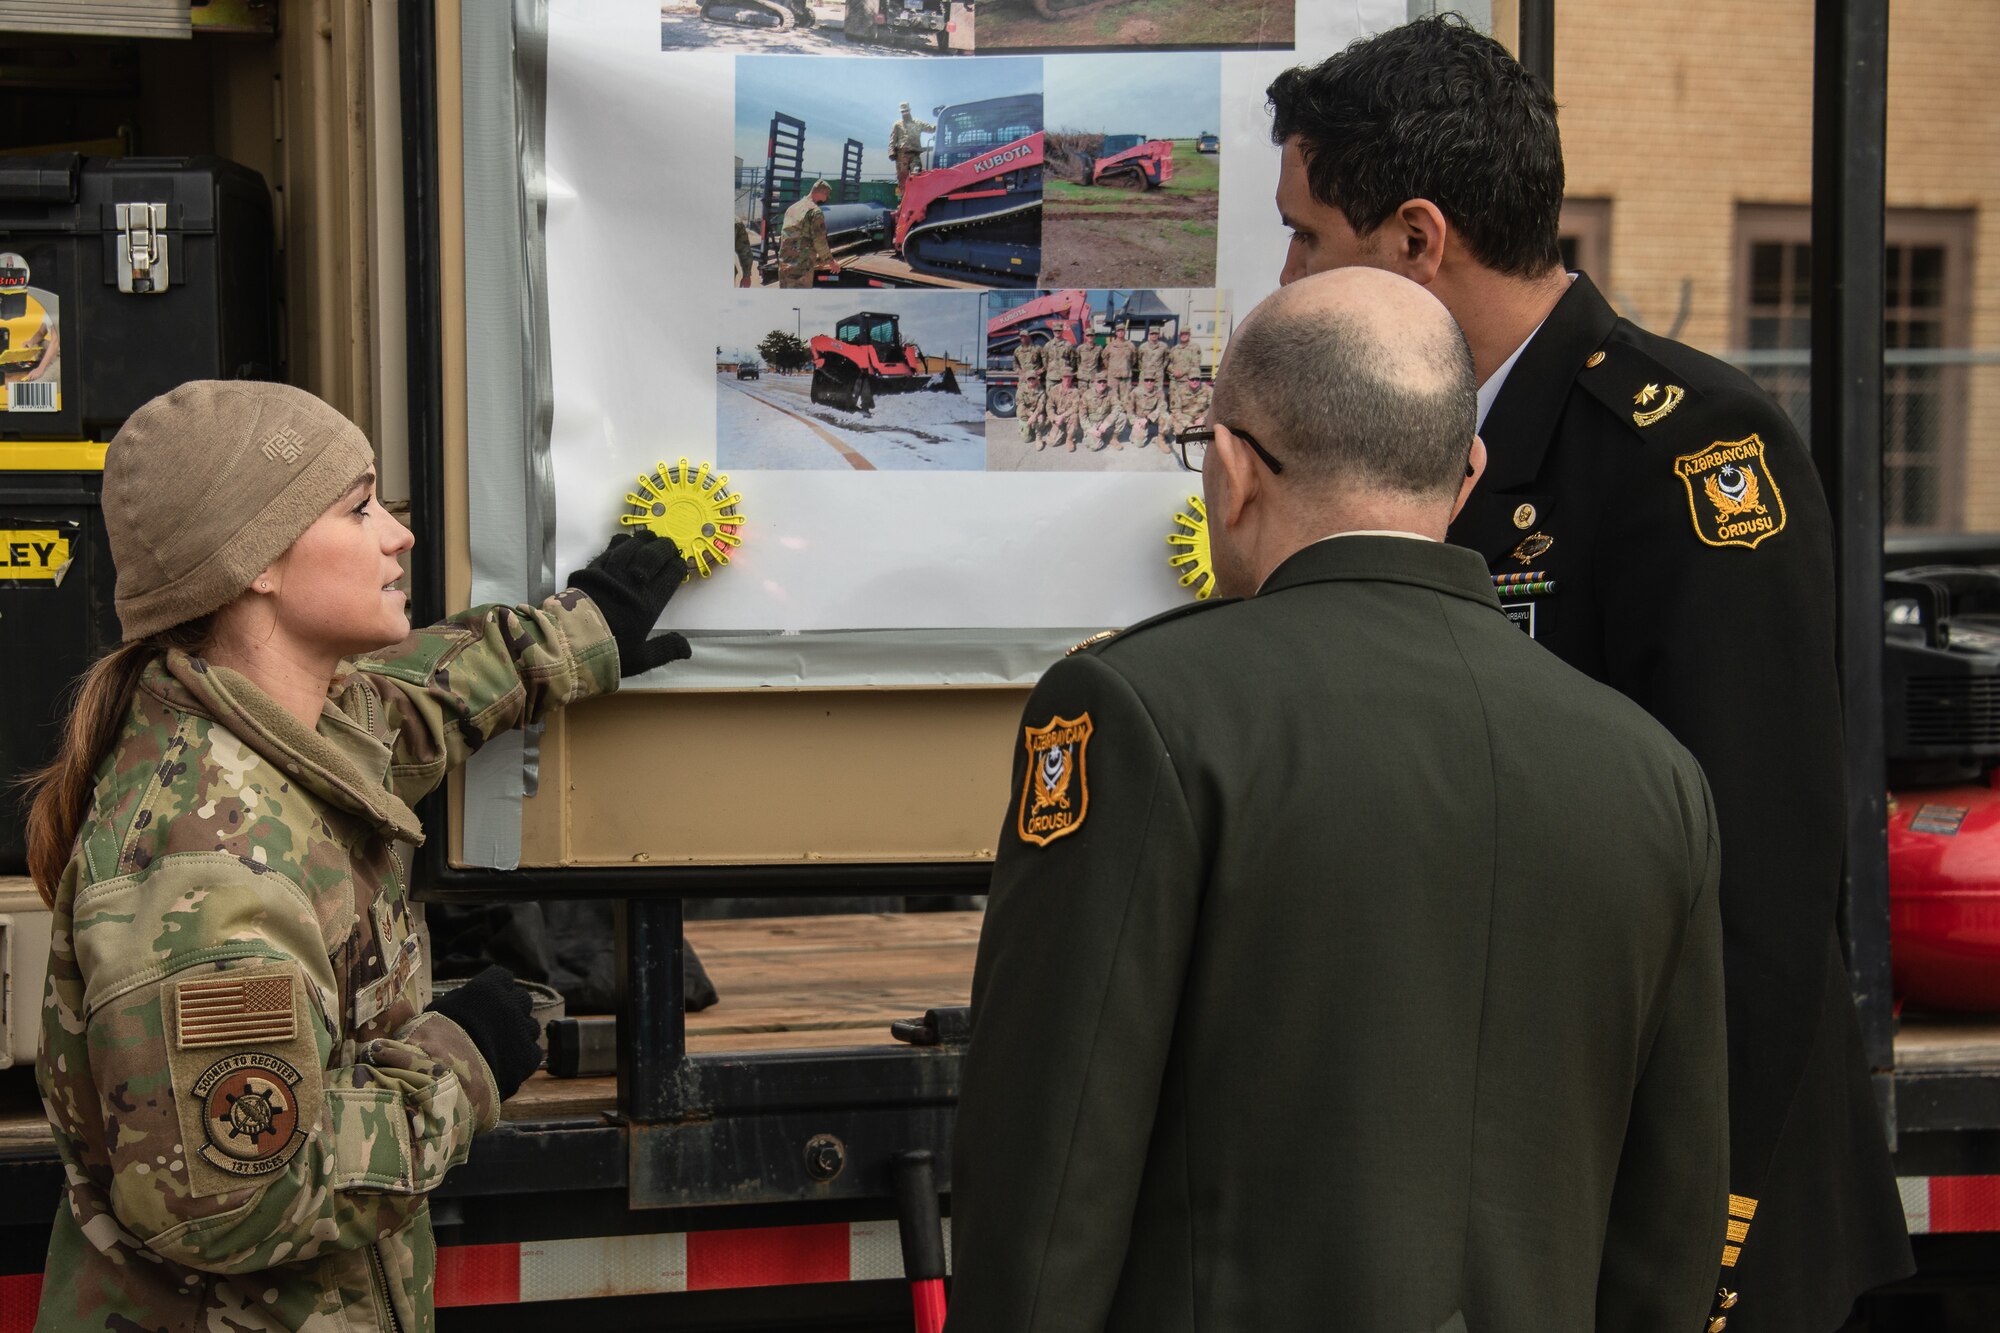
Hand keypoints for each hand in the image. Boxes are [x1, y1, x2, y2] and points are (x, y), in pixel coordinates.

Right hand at [428, 965, 542, 1099]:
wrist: (447, 1074)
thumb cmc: (434, 1038)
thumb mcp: (440, 1009)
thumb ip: (459, 999)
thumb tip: (465, 998)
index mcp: (489, 988)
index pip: (502, 977)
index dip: (496, 988)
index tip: (488, 999)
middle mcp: (512, 1005)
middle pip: (522, 999)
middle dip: (512, 1008)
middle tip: (497, 1024)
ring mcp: (523, 1031)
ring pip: (530, 1026)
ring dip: (519, 1032)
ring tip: (501, 1047)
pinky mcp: (529, 1057)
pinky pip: (532, 1051)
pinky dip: (522, 1056)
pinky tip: (507, 1063)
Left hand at [566, 530, 691, 675]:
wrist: (569, 642)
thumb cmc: (609, 651)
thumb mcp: (641, 658)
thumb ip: (666, 649)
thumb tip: (688, 649)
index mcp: (648, 603)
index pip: (670, 575)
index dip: (678, 566)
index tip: (680, 564)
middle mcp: (632, 583)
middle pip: (654, 555)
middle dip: (665, 547)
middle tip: (669, 546)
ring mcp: (611, 573)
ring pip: (632, 546)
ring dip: (644, 540)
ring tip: (650, 538)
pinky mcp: (592, 569)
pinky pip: (610, 550)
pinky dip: (620, 543)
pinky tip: (625, 541)